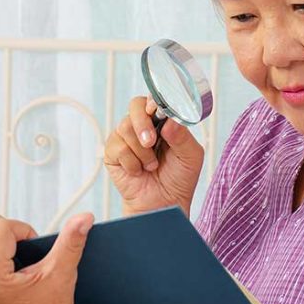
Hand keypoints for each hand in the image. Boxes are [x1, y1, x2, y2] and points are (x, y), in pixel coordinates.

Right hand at [104, 96, 203, 215]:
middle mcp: (143, 125)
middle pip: (135, 106)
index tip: (155, 109)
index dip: (153, 101)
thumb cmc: (178, 178)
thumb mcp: (191, 157)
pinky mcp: (113, 153)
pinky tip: (138, 171)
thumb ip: (182, 137)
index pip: (154, 100)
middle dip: (142, 123)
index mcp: (163, 121)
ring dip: (142, 152)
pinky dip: (131, 163)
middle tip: (151, 142)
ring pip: (125, 128)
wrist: (163, 203)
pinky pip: (117, 148)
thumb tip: (169, 122)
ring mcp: (126, 138)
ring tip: (151, 165)